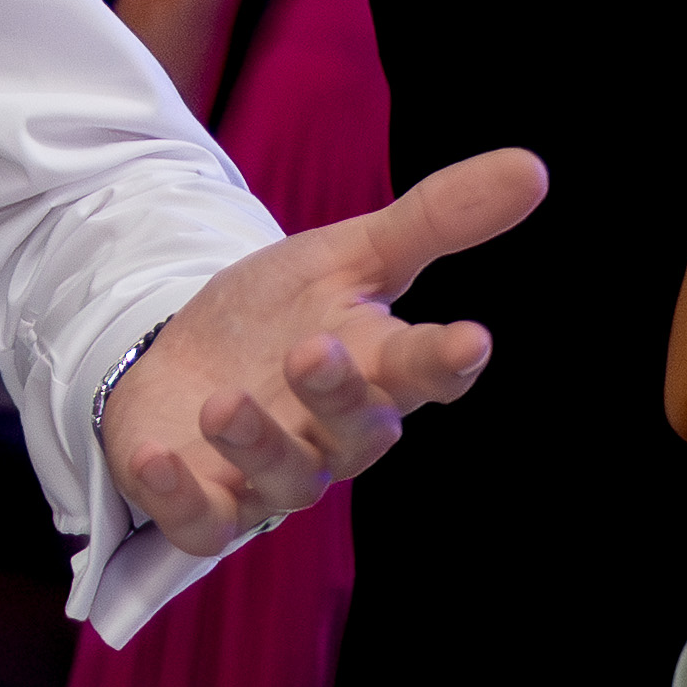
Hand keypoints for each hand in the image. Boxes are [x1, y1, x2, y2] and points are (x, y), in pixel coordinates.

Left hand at [106, 148, 547, 554]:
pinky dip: (179, 495)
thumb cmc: (282, 315)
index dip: (448, 360)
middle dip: (339, 395)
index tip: (470, 339)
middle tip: (312, 350)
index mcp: (378, 372)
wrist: (187, 359)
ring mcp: (270, 474)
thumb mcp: (350, 255)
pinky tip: (154, 457)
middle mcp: (332, 434)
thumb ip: (435, 219)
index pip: (427, 371)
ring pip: (285, 481)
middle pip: (357, 430)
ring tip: (224, 402)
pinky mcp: (206, 502)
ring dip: (257, 444)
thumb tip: (532, 167)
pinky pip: (200, 520)